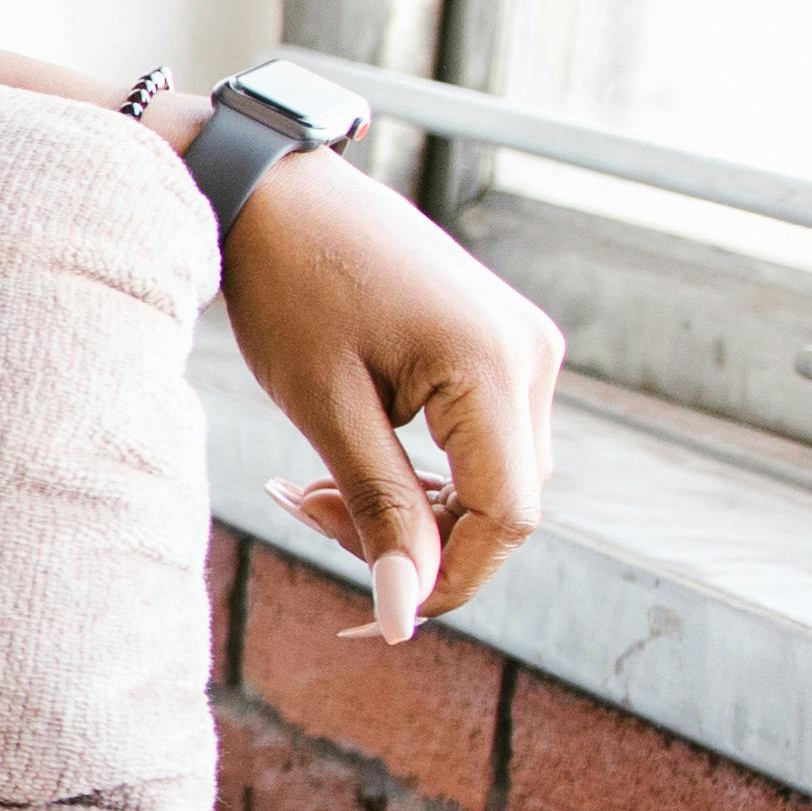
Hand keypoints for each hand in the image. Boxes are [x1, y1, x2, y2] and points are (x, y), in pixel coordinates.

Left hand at [223, 148, 563, 638]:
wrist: (278, 194)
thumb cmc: (289, 288)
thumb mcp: (325, 410)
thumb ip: (378, 512)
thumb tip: (406, 617)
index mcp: (497, 366)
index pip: (507, 517)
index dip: (446, 578)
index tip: (366, 607)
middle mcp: (533, 355)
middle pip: (505, 504)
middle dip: (414, 539)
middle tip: (306, 513)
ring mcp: (525, 346)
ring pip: (493, 478)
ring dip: (411, 508)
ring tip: (310, 487)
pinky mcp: (503, 344)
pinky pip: (482, 440)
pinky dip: (420, 470)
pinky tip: (347, 461)